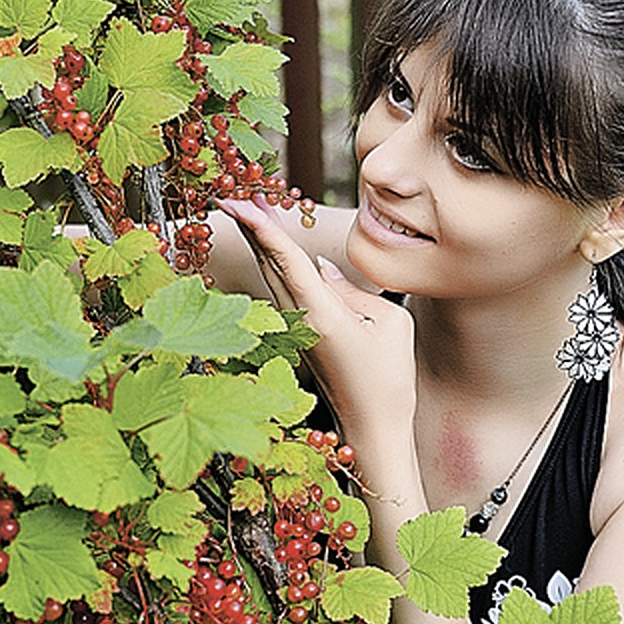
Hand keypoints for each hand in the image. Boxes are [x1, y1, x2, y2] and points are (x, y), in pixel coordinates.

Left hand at [217, 196, 416, 429]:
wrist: (373, 431)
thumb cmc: (388, 380)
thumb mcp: (388, 325)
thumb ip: (353, 290)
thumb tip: (322, 270)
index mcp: (319, 314)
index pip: (285, 260)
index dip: (261, 227)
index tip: (238, 202)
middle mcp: (298, 321)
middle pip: (268, 264)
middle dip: (251, 227)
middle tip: (234, 192)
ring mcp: (294, 332)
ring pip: (271, 278)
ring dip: (260, 243)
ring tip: (250, 209)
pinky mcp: (298, 340)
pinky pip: (282, 293)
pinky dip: (274, 266)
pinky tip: (272, 251)